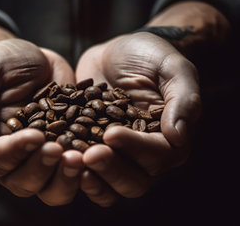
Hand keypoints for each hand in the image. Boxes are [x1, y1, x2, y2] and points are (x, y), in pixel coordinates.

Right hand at [0, 21, 83, 204]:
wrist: (35, 61)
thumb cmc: (3, 64)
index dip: (15, 151)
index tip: (36, 136)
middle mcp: (14, 160)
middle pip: (23, 182)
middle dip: (42, 168)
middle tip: (59, 149)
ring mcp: (42, 161)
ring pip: (51, 189)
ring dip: (65, 179)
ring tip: (80, 158)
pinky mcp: (68, 155)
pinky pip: (77, 176)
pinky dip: (87, 173)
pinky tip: (99, 157)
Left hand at [75, 32, 201, 206]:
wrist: (119, 52)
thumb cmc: (152, 56)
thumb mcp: (173, 68)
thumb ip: (183, 99)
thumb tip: (178, 136)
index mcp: (169, 140)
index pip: (157, 156)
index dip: (134, 149)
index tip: (110, 134)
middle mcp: (144, 156)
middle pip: (133, 183)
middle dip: (110, 171)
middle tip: (87, 155)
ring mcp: (116, 157)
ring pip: (109, 187)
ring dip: (91, 179)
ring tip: (70, 162)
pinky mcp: (91, 150)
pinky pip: (84, 172)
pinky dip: (71, 171)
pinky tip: (55, 155)